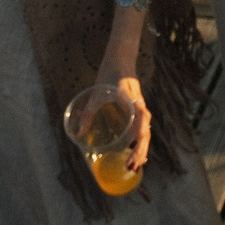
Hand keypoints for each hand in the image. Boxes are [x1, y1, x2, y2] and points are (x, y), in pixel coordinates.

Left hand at [96, 57, 152, 172]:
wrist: (121, 57)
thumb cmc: (110, 73)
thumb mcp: (97, 93)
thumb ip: (89, 112)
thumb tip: (78, 132)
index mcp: (133, 102)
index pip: (141, 125)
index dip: (138, 141)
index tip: (131, 154)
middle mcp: (140, 107)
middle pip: (145, 133)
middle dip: (140, 151)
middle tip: (130, 167)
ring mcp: (140, 108)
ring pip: (146, 132)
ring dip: (141, 149)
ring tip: (134, 166)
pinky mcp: (138, 110)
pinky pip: (143, 128)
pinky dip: (140, 141)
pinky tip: (134, 152)